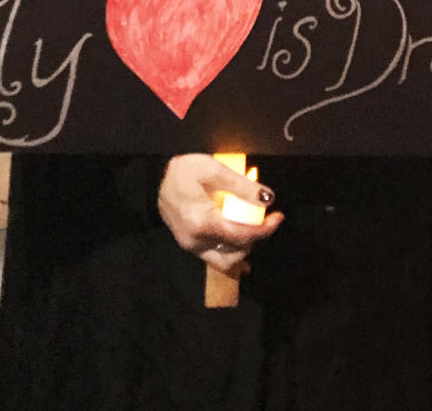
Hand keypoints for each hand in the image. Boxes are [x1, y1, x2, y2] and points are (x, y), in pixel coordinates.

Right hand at [157, 154, 282, 271]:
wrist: (153, 175)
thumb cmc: (182, 169)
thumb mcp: (213, 170)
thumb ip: (241, 186)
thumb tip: (268, 199)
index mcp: (203, 224)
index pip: (242, 236)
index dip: (265, 229)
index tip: (278, 216)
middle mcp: (196, 242)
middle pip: (235, 254)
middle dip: (255, 240)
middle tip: (266, 220)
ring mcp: (190, 245)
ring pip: (225, 261)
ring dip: (243, 247)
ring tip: (252, 226)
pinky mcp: (188, 243)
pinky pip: (214, 255)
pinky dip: (230, 248)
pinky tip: (237, 233)